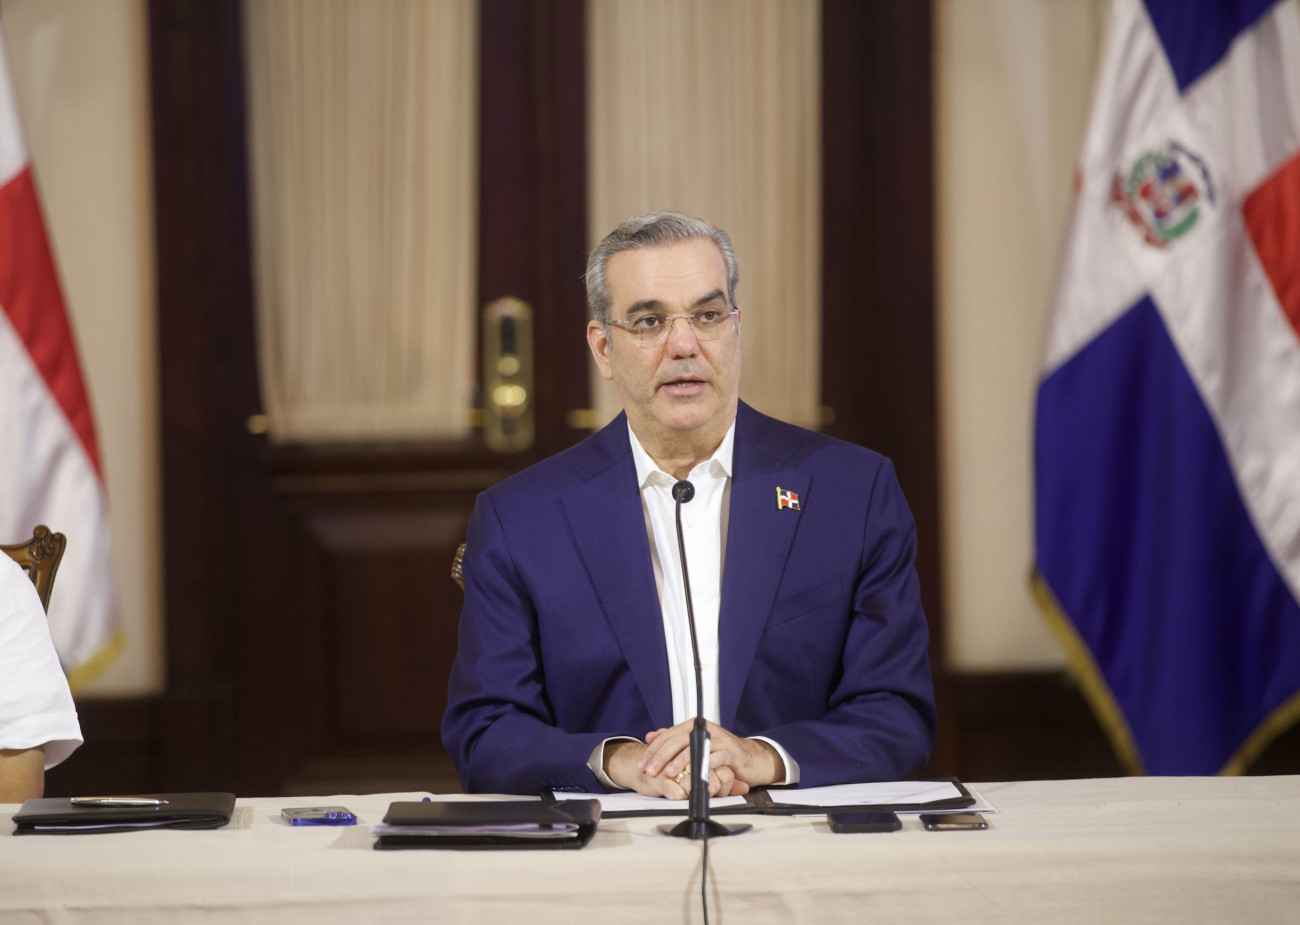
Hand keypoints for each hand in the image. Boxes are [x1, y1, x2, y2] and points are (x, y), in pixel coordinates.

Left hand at [604, 736, 742, 797]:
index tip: (642, 763)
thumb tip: (651, 735)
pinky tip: (693, 777)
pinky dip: (702, 768)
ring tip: (668, 773)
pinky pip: (714, 760)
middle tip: (650, 769)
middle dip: (661, 756)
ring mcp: (719, 740)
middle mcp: (706, 729)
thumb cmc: (721, 753)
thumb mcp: (695, 744)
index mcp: (694, 726)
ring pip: (695, 748)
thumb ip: (673, 739)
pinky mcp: (731, 753)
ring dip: (680, 762)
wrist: (750, 759)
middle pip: (678, 740)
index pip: (668, 735)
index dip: (654, 750)